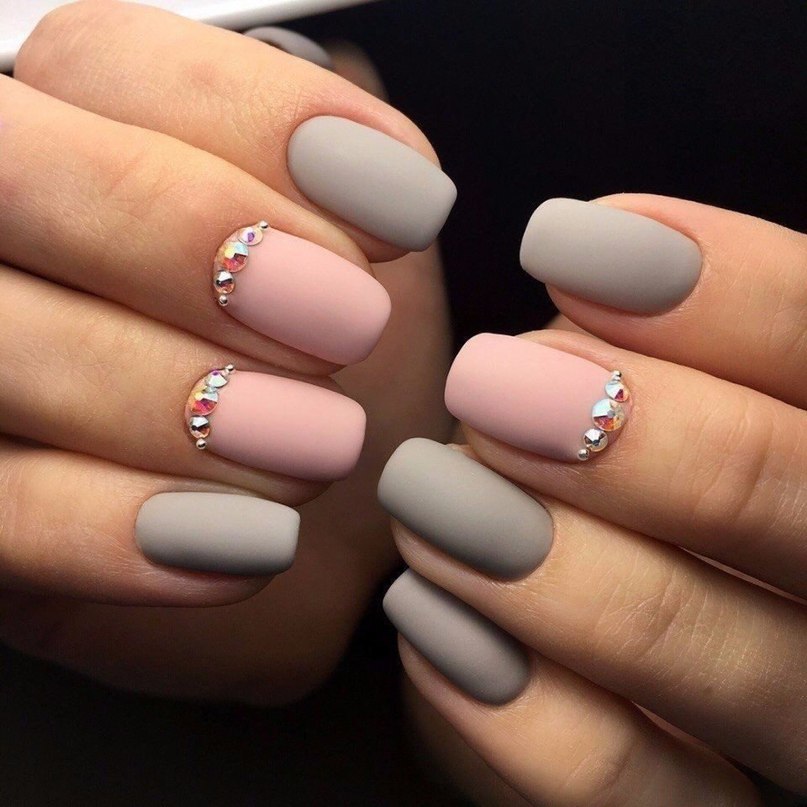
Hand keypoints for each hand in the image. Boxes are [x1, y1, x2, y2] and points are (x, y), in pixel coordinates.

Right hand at [0, 1, 453, 702]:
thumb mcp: (340, 267)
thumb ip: (341, 195)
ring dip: (180, 402)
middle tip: (353, 323)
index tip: (409, 209)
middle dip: (194, 241)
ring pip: (10, 348)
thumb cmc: (312, 380)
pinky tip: (255, 540)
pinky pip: (4, 518)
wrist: (311, 532)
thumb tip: (386, 173)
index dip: (266, 121)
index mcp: (69, 143)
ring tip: (324, 444)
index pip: (108, 60)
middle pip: (22, 178)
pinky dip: (127, 533)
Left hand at [380, 195, 806, 802]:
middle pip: (787, 495)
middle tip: (486, 377)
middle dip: (629, 423)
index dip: (719, 285)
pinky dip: (511, 704)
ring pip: (700, 649)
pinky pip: (618, 786)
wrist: (591, 634)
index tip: (562, 238)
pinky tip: (426, 617)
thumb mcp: (652, 385)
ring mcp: (784, 722)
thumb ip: (656, 331)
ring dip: (548, 561)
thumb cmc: (619, 473)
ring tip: (428, 492)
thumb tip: (584, 256)